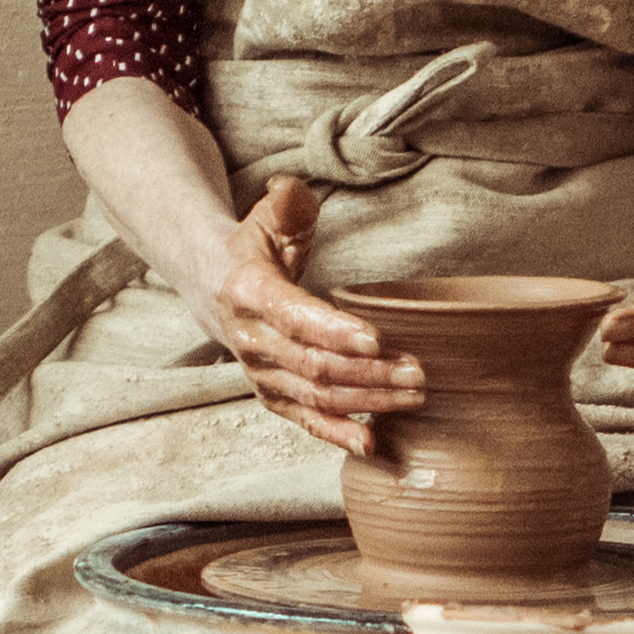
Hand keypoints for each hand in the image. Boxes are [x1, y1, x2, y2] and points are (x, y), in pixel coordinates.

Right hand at [202, 178, 415, 459]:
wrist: (216, 287)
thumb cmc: (255, 248)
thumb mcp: (267, 217)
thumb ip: (286, 204)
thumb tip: (291, 190)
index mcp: (249, 293)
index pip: (292, 317)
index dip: (332, 331)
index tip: (375, 339)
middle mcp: (251, 340)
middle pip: (312, 365)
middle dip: (367, 373)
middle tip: (417, 371)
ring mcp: (261, 373)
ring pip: (316, 397)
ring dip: (367, 402)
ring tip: (414, 396)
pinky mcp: (273, 396)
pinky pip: (305, 421)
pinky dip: (338, 434)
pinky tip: (373, 443)